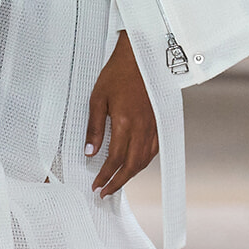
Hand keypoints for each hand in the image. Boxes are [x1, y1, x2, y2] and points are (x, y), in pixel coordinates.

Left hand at [85, 31, 158, 197]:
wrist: (141, 56)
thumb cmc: (117, 74)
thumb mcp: (97, 99)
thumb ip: (94, 128)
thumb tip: (90, 152)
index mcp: (125, 123)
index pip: (114, 159)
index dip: (105, 175)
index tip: (96, 186)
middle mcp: (142, 128)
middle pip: (132, 166)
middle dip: (118, 182)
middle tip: (105, 192)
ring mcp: (153, 126)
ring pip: (145, 160)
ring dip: (131, 175)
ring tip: (117, 182)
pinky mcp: (159, 122)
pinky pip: (154, 150)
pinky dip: (143, 162)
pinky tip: (134, 164)